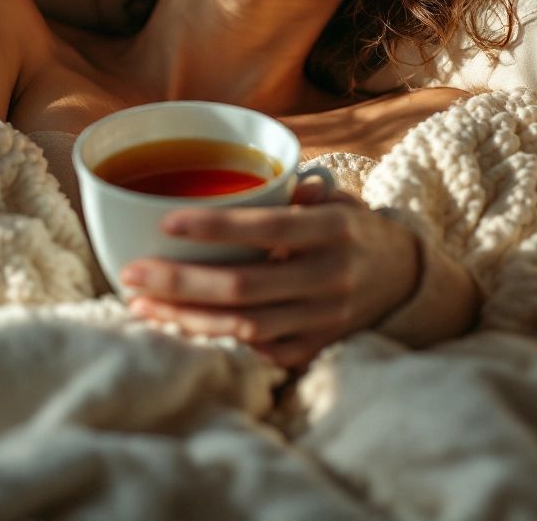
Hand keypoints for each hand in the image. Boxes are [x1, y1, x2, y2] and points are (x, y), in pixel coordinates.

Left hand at [120, 181, 421, 370]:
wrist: (406, 280)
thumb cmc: (354, 229)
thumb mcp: (337, 198)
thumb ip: (296, 190)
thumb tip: (249, 186)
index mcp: (332, 230)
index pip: (266, 229)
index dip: (215, 227)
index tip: (166, 221)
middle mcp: (328, 277)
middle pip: (242, 287)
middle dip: (179, 282)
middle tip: (130, 272)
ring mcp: (323, 319)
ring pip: (244, 326)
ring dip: (187, 317)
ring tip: (142, 302)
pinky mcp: (317, 347)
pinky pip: (260, 349)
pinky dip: (218, 338)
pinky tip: (181, 323)